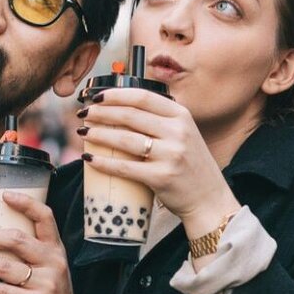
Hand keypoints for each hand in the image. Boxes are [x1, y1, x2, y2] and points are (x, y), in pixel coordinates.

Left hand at [0, 192, 80, 293]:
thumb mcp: (50, 273)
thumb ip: (32, 256)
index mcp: (56, 252)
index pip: (45, 218)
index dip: (25, 203)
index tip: (4, 195)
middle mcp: (54, 264)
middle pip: (16, 239)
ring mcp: (46, 285)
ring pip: (4, 266)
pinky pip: (0, 291)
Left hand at [78, 88, 236, 233]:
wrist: (209, 199)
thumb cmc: (190, 165)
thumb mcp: (184, 133)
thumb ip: (161, 120)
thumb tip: (121, 108)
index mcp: (182, 116)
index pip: (143, 97)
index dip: (115, 94)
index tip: (96, 96)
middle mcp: (178, 132)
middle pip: (130, 115)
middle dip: (101, 112)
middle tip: (83, 114)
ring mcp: (171, 155)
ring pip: (124, 139)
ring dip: (98, 135)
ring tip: (83, 133)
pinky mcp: (162, 177)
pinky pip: (124, 167)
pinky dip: (103, 162)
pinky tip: (89, 158)